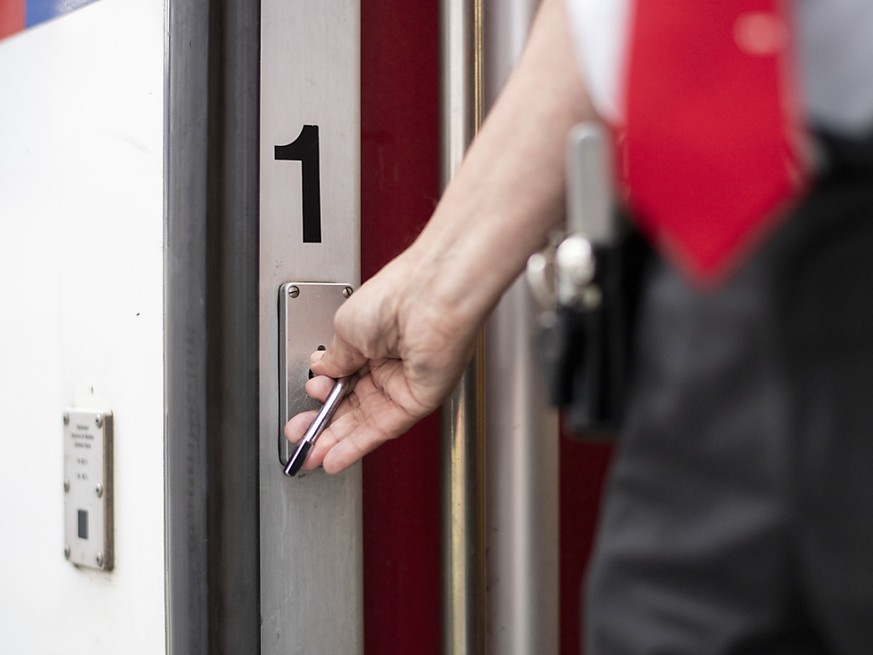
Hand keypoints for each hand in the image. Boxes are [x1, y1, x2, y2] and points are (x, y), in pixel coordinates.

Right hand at [284, 250, 479, 473]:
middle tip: (300, 438)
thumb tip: (320, 369)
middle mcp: (389, 362)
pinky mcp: (418, 400)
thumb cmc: (397, 297)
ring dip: (336, 441)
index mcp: (372, 339)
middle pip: (352, 404)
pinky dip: (358, 445)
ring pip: (365, 421)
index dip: (321, 398)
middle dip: (323, 425)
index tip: (303, 409)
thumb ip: (333, 357)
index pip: (342, 378)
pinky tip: (335, 457)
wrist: (431, 298)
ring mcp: (404, 382)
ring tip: (311, 455)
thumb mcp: (345, 328)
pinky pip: (384, 428)